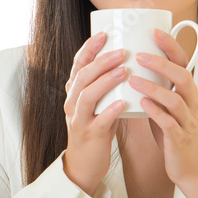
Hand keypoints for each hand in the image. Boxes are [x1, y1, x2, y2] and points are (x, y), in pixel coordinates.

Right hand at [62, 31, 127, 195]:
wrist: (84, 164)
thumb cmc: (95, 129)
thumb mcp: (96, 104)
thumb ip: (105, 85)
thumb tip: (126, 60)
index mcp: (74, 92)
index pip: (78, 65)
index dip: (89, 48)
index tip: (104, 34)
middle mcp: (72, 103)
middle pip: (83, 77)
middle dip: (101, 62)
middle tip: (121, 51)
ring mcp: (79, 120)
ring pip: (88, 96)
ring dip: (105, 81)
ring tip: (123, 71)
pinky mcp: (90, 136)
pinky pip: (99, 121)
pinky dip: (110, 110)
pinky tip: (122, 102)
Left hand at [130, 29, 197, 197]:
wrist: (191, 167)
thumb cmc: (175, 134)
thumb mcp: (168, 106)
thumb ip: (157, 88)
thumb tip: (135, 65)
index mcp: (186, 92)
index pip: (183, 63)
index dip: (171, 46)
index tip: (155, 31)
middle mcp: (190, 103)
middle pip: (183, 77)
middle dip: (162, 64)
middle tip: (140, 55)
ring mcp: (187, 121)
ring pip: (175, 99)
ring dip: (154, 88)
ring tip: (133, 79)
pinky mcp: (179, 139)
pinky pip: (170, 123)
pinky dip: (156, 112)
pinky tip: (141, 105)